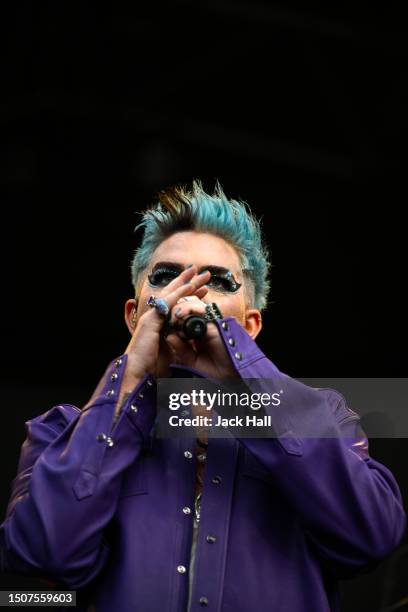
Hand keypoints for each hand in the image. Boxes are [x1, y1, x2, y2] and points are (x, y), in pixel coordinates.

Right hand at [117, 266, 210, 409]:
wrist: (137, 375)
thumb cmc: (152, 368)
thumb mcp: (170, 352)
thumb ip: (179, 342)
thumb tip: (191, 340)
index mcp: (159, 324)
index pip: (175, 304)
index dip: (189, 295)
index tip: (203, 289)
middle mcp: (153, 317)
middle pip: (172, 294)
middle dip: (188, 282)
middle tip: (202, 273)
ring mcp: (151, 317)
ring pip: (170, 295)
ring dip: (185, 282)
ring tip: (198, 272)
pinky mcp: (150, 321)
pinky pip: (166, 303)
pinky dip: (178, 294)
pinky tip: (189, 286)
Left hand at [165, 295, 237, 379]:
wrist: (230, 376)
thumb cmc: (213, 370)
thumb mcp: (191, 360)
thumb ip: (181, 349)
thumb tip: (169, 336)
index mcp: (195, 334)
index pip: (181, 318)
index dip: (171, 316)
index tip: (162, 320)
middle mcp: (202, 325)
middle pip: (186, 307)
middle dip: (175, 307)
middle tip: (166, 316)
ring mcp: (209, 322)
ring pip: (193, 304)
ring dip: (181, 307)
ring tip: (173, 316)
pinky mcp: (215, 322)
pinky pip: (202, 310)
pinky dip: (191, 308)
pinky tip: (181, 314)